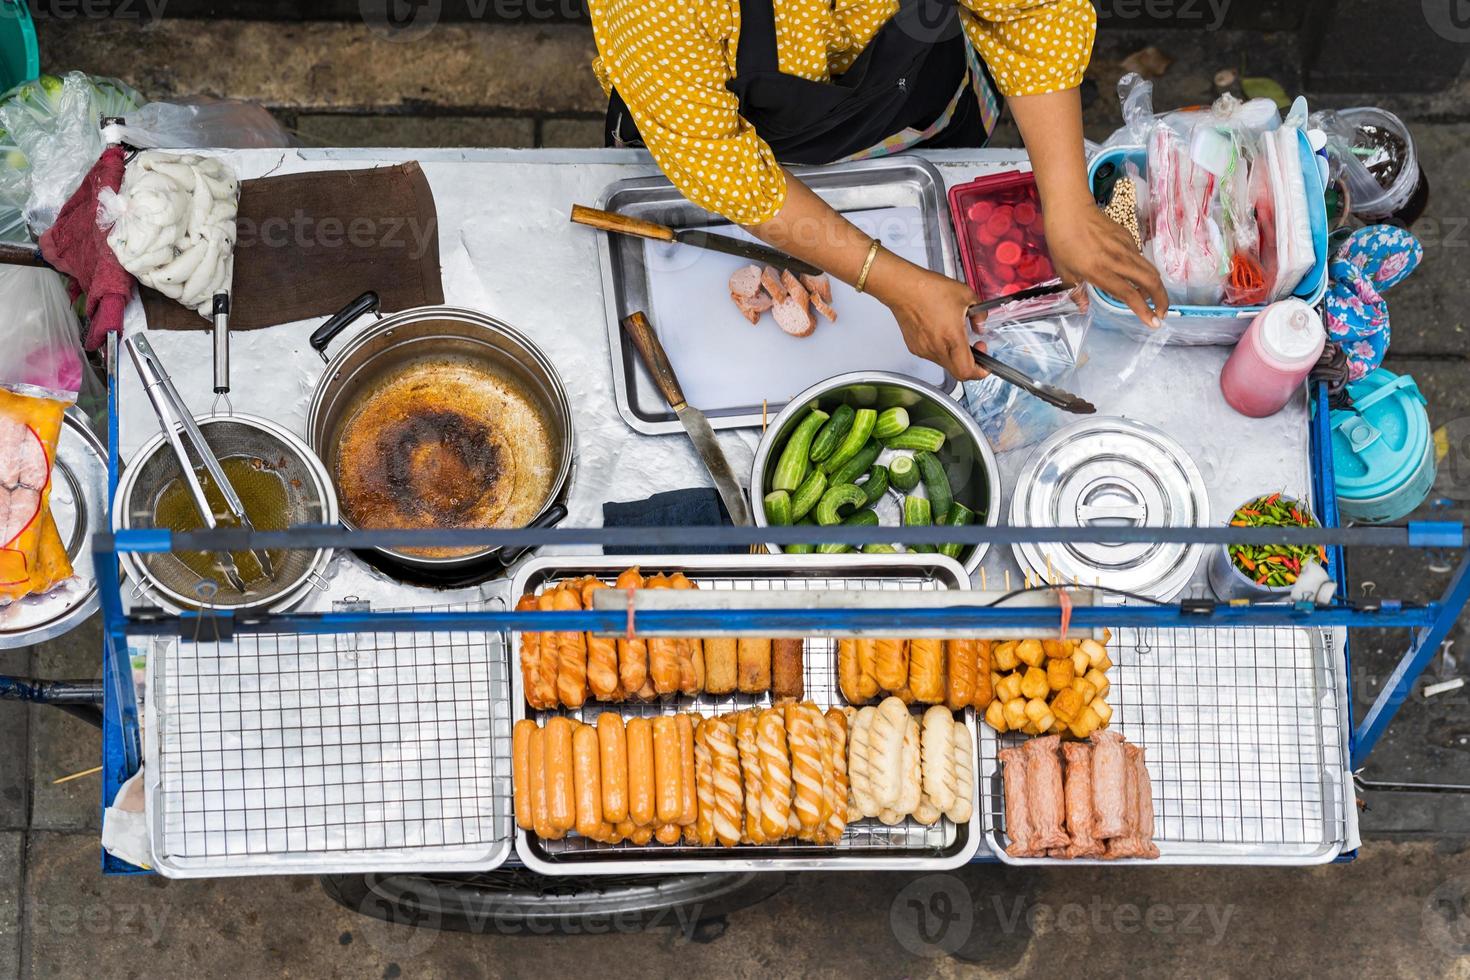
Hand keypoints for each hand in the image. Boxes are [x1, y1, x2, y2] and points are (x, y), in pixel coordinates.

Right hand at [870, 258, 987, 381]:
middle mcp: (937, 349)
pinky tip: (940, 331)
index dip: (980, 372)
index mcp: (952, 338)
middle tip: (975, 347)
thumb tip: (980, 324)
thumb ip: (979, 314)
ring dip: (955, 355)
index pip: (967, 371)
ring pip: (945, 363)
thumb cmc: (930, 290)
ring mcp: (924, 350)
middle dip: (970, 363)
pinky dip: (941, 349)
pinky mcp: (915, 347)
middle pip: (958, 372)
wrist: (904, 289)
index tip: (985, 363)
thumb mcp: (966, 295)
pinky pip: (933, 355)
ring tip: (955, 334)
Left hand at [1045, 194, 1169, 325]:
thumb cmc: (1062, 241)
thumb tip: (1084, 309)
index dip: (1143, 311)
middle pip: (1150, 281)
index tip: (1153, 323)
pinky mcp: (1128, 237)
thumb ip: (1077, 292)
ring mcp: (1125, 247)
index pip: (1129, 294)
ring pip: (1150, 269)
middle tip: (1162, 313)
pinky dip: (1144, 271)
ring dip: (1156, 286)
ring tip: (1154, 299)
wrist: (1070, 209)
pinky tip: (1136, 278)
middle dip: (1161, 299)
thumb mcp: (1065, 271)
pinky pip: (1140, 258)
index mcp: (1100, 271)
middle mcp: (1117, 260)